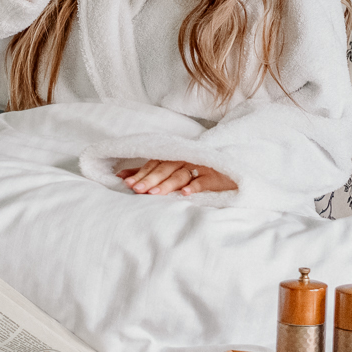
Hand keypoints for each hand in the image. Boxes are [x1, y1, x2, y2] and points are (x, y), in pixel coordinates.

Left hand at [118, 160, 237, 196]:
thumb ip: (148, 171)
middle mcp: (185, 160)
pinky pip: (203, 181)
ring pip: (180, 175)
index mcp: (174, 157)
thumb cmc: (196, 169)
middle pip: (164, 169)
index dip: (141, 173)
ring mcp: (200, 167)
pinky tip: (185, 193)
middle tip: (136, 190)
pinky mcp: (215, 176)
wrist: (230, 168)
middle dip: (150, 179)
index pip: (155, 164)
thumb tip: (121, 176)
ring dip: (167, 184)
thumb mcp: (172, 169)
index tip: (128, 183)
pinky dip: (194, 186)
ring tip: (155, 193)